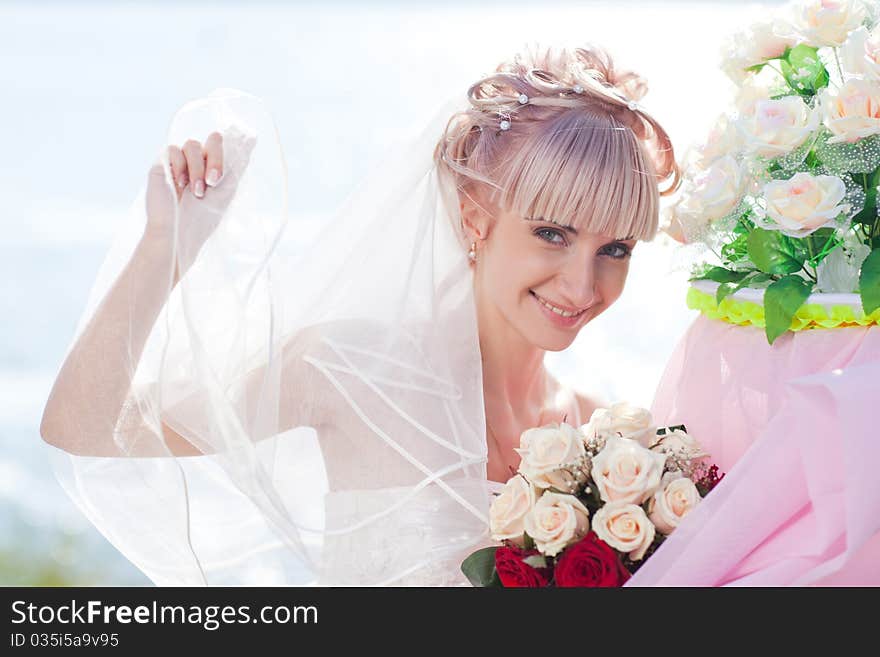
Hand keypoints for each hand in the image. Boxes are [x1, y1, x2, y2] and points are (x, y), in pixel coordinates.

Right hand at [144, 126, 255, 281]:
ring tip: (196, 192)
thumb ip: (235, 168)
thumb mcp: (225, 193)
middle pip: (213, 140)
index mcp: (216, 168)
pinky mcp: (163, 164)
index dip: (238, 139)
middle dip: (216, 159)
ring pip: (192, 144)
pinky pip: (173, 149)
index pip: (228, 147)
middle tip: (214, 181)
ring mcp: (181, 162)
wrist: (177, 232)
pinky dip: (180, 167)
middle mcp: (200, 162)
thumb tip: (252, 140)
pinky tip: (180, 186)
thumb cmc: (201, 219)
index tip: (251, 137)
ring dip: (197, 169)